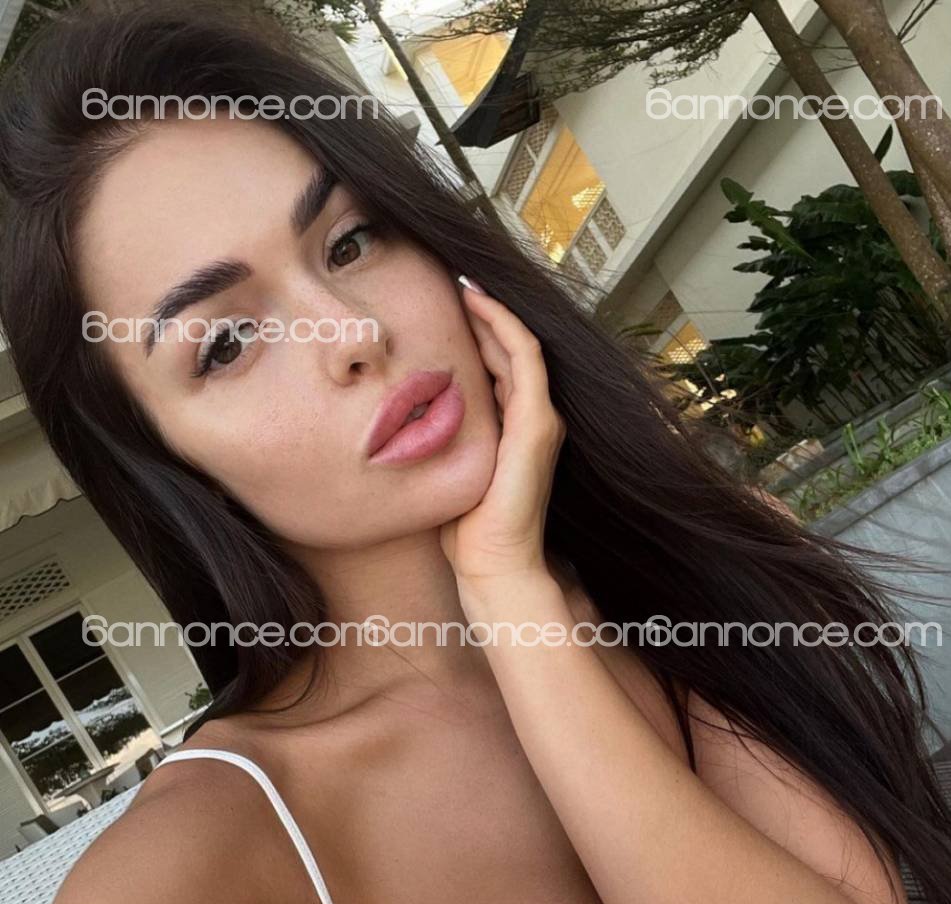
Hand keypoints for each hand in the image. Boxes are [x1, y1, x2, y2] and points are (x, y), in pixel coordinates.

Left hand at [440, 277, 564, 590]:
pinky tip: (475, 302)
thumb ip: (440, 442)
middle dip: (483, 314)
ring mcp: (541, 420)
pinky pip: (524, 356)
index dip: (477, 334)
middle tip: (451, 282)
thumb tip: (400, 421)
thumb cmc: (467, 532)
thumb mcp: (449, 471)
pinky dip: (502, 324)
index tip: (446, 307)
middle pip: (510, 350)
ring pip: (519, 345)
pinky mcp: (538, 423)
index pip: (499, 367)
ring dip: (492, 310)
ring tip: (462, 282)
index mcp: (515, 431)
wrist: (494, 565)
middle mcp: (535, 420)